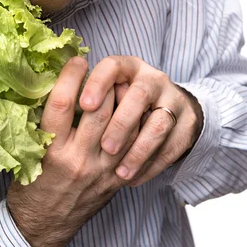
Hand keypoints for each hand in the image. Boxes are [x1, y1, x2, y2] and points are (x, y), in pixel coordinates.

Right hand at [6, 57, 132, 246]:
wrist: (42, 226)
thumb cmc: (30, 185)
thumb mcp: (27, 153)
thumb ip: (41, 123)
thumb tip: (53, 88)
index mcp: (51, 151)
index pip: (62, 103)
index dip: (71, 77)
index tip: (76, 60)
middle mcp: (78, 159)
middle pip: (98, 110)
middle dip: (103, 83)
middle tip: (103, 68)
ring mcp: (101, 170)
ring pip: (121, 125)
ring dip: (122, 100)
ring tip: (120, 83)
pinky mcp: (115, 179)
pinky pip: (134, 145)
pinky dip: (136, 123)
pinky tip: (132, 110)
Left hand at [78, 56, 203, 186]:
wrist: (172, 107)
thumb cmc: (124, 99)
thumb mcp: (108, 88)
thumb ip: (88, 94)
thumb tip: (58, 106)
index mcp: (127, 66)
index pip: (112, 66)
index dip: (98, 83)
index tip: (84, 105)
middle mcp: (152, 78)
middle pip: (138, 95)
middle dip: (120, 124)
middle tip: (105, 148)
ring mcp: (173, 100)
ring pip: (158, 124)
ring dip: (138, 151)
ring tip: (120, 174)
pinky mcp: (187, 125)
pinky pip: (171, 147)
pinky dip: (152, 166)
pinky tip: (133, 179)